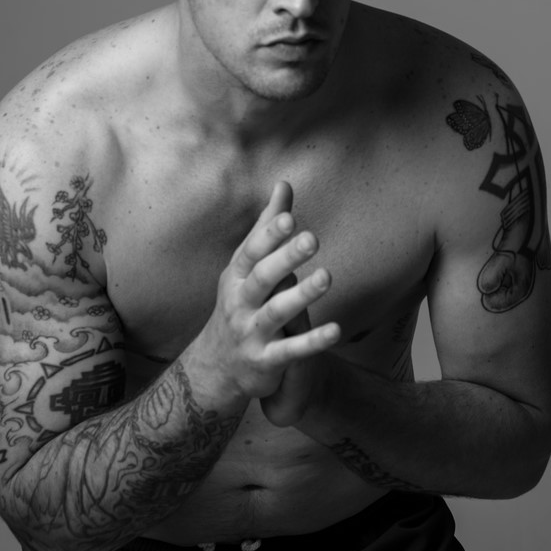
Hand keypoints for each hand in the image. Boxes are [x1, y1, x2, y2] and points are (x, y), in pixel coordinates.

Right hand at [191, 182, 339, 406]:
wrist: (215, 367)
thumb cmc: (240, 303)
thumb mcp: (247, 265)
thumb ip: (268, 226)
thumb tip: (284, 184)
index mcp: (237, 276)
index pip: (252, 252)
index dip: (270, 235)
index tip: (289, 216)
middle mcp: (241, 302)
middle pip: (263, 278)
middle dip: (286, 258)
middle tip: (313, 239)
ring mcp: (251, 332)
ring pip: (277, 312)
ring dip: (302, 296)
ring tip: (327, 277)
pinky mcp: (265, 361)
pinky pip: (290, 351)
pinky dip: (312, 341)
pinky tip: (336, 330)